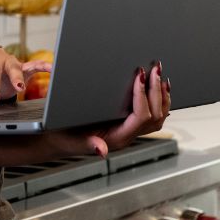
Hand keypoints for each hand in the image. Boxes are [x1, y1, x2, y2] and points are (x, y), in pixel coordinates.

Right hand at [0, 61, 171, 166]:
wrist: (58, 139)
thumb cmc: (63, 135)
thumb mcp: (72, 138)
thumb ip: (88, 143)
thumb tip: (101, 150)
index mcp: (117, 138)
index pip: (140, 117)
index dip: (143, 96)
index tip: (138, 75)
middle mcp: (127, 135)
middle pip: (154, 116)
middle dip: (156, 91)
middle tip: (154, 69)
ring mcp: (129, 131)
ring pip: (158, 117)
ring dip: (161, 95)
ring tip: (159, 75)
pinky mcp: (127, 124)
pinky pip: (152, 116)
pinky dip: (158, 100)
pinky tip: (157, 87)